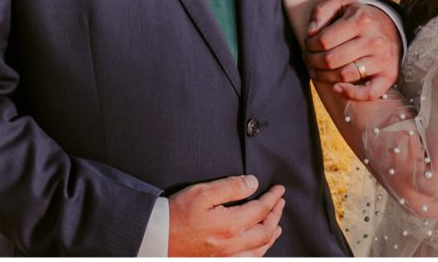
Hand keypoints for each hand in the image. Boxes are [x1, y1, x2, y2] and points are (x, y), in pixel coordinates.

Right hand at [167, 175, 284, 256]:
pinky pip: (247, 260)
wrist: (157, 238)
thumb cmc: (177, 214)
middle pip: (264, 231)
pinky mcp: (219, 261)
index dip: (272, 199)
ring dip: (271, 235)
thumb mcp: (203, 192)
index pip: (261, 210)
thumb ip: (231, 187)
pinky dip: (259, 252)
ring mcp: (226, 257)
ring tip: (277, 225)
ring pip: (259, 250)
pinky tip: (259, 247)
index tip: (279, 190)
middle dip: (275, 215)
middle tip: (280, 203)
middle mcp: (232, 245)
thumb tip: (253, 183)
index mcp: (230, 225)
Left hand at [305, 0, 401, 101]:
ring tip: (317, 71)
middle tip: (309, 59)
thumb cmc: (359, 17)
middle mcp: (374, 40)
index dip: (309, 45)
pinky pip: (369, 93)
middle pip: (331, 60)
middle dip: (313, 61)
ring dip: (324, 77)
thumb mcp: (342, 3)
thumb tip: (311, 31)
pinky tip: (337, 88)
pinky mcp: (389, 75)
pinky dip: (351, 94)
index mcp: (361, 20)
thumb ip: (322, 11)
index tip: (308, 45)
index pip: (323, 40)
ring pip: (344, 75)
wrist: (390, 27)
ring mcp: (383, 59)